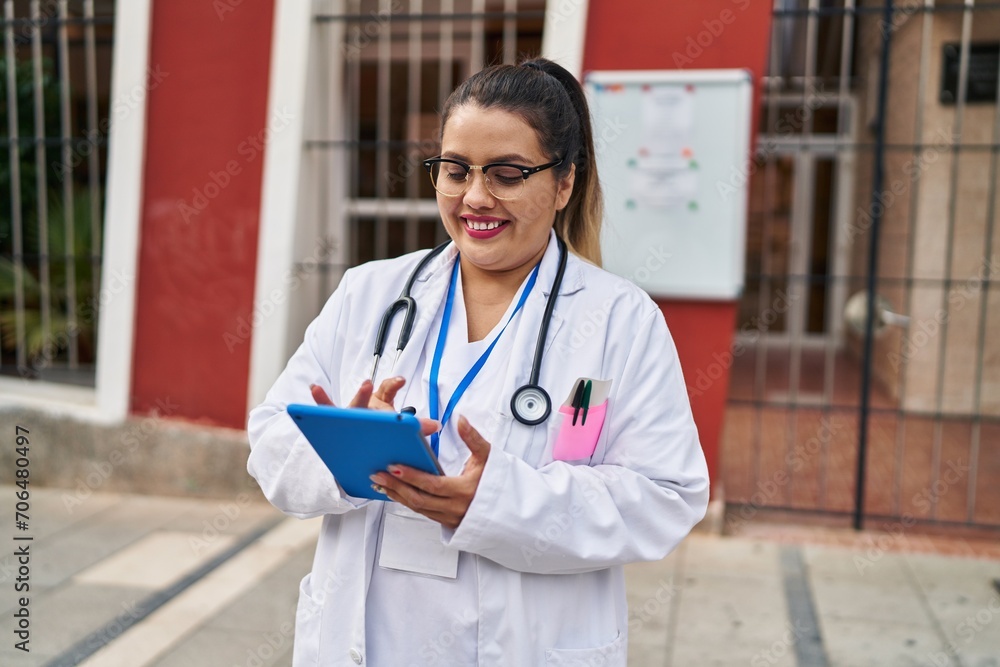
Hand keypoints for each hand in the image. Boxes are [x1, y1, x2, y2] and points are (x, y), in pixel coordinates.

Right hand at [309, 379, 439, 436]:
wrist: (363, 451)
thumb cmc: (383, 437)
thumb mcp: (400, 432)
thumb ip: (417, 427)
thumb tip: (437, 425)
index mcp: (382, 406)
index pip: (387, 390)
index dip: (393, 383)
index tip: (400, 380)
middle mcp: (366, 407)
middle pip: (366, 399)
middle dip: (366, 394)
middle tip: (367, 384)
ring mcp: (351, 414)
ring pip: (347, 406)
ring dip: (335, 399)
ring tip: (321, 388)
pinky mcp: (338, 424)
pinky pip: (326, 411)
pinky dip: (320, 399)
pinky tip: (313, 387)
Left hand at [370, 415, 490, 529]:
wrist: (508, 509)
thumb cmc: (498, 481)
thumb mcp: (489, 457)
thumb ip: (473, 438)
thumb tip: (460, 419)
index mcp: (465, 491)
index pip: (432, 484)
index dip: (412, 476)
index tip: (394, 466)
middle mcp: (456, 508)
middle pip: (419, 499)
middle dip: (396, 486)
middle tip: (378, 473)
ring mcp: (450, 517)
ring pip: (418, 508)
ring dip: (397, 495)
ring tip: (380, 482)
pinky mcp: (446, 521)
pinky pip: (422, 512)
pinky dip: (406, 501)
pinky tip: (395, 492)